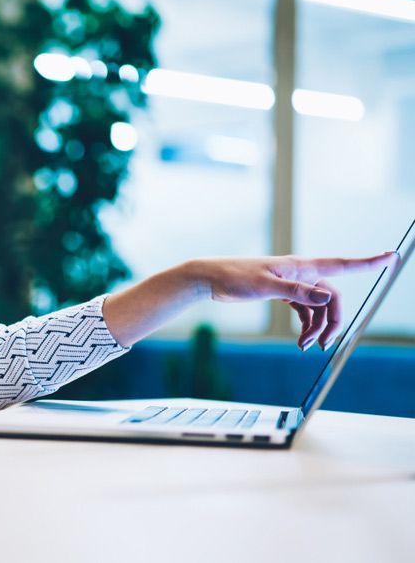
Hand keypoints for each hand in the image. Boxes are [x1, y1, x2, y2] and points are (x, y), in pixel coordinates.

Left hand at [192, 252, 398, 350]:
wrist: (211, 278)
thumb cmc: (234, 277)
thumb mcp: (265, 286)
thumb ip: (296, 292)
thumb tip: (328, 297)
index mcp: (300, 266)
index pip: (341, 264)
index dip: (368, 262)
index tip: (391, 256)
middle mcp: (301, 273)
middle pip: (331, 297)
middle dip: (333, 321)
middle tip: (324, 344)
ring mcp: (292, 283)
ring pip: (318, 307)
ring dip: (317, 327)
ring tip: (305, 347)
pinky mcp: (282, 292)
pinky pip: (304, 310)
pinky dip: (306, 325)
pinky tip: (301, 340)